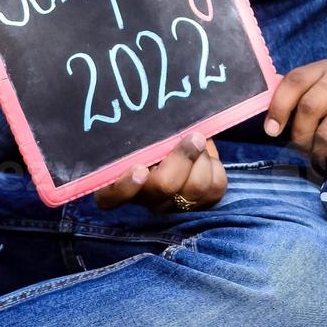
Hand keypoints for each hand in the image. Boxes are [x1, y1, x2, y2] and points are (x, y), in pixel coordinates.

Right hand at [95, 132, 227, 211]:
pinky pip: (215, 188)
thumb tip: (157, 121)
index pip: (111, 197)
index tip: (141, 169)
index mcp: (119, 181)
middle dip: (183, 157)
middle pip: (164, 185)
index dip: (125, 187)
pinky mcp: (201, 206)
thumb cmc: (156, 133)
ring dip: (203, 159)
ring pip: (195, 186)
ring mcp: (173, 205)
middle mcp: (145, 199)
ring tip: (199, 144)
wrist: (184, 140)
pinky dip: (215, 167)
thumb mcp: (147, 130)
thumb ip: (147, 132)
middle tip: (194, 137)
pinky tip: (207, 159)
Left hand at [264, 60, 326, 172]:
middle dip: (300, 134)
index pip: (294, 81)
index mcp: (323, 68)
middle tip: (301, 149)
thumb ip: (292, 101)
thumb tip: (269, 120)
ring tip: (319, 156)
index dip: (279, 107)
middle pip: (309, 107)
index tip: (271, 131)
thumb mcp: (314, 96)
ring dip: (318, 151)